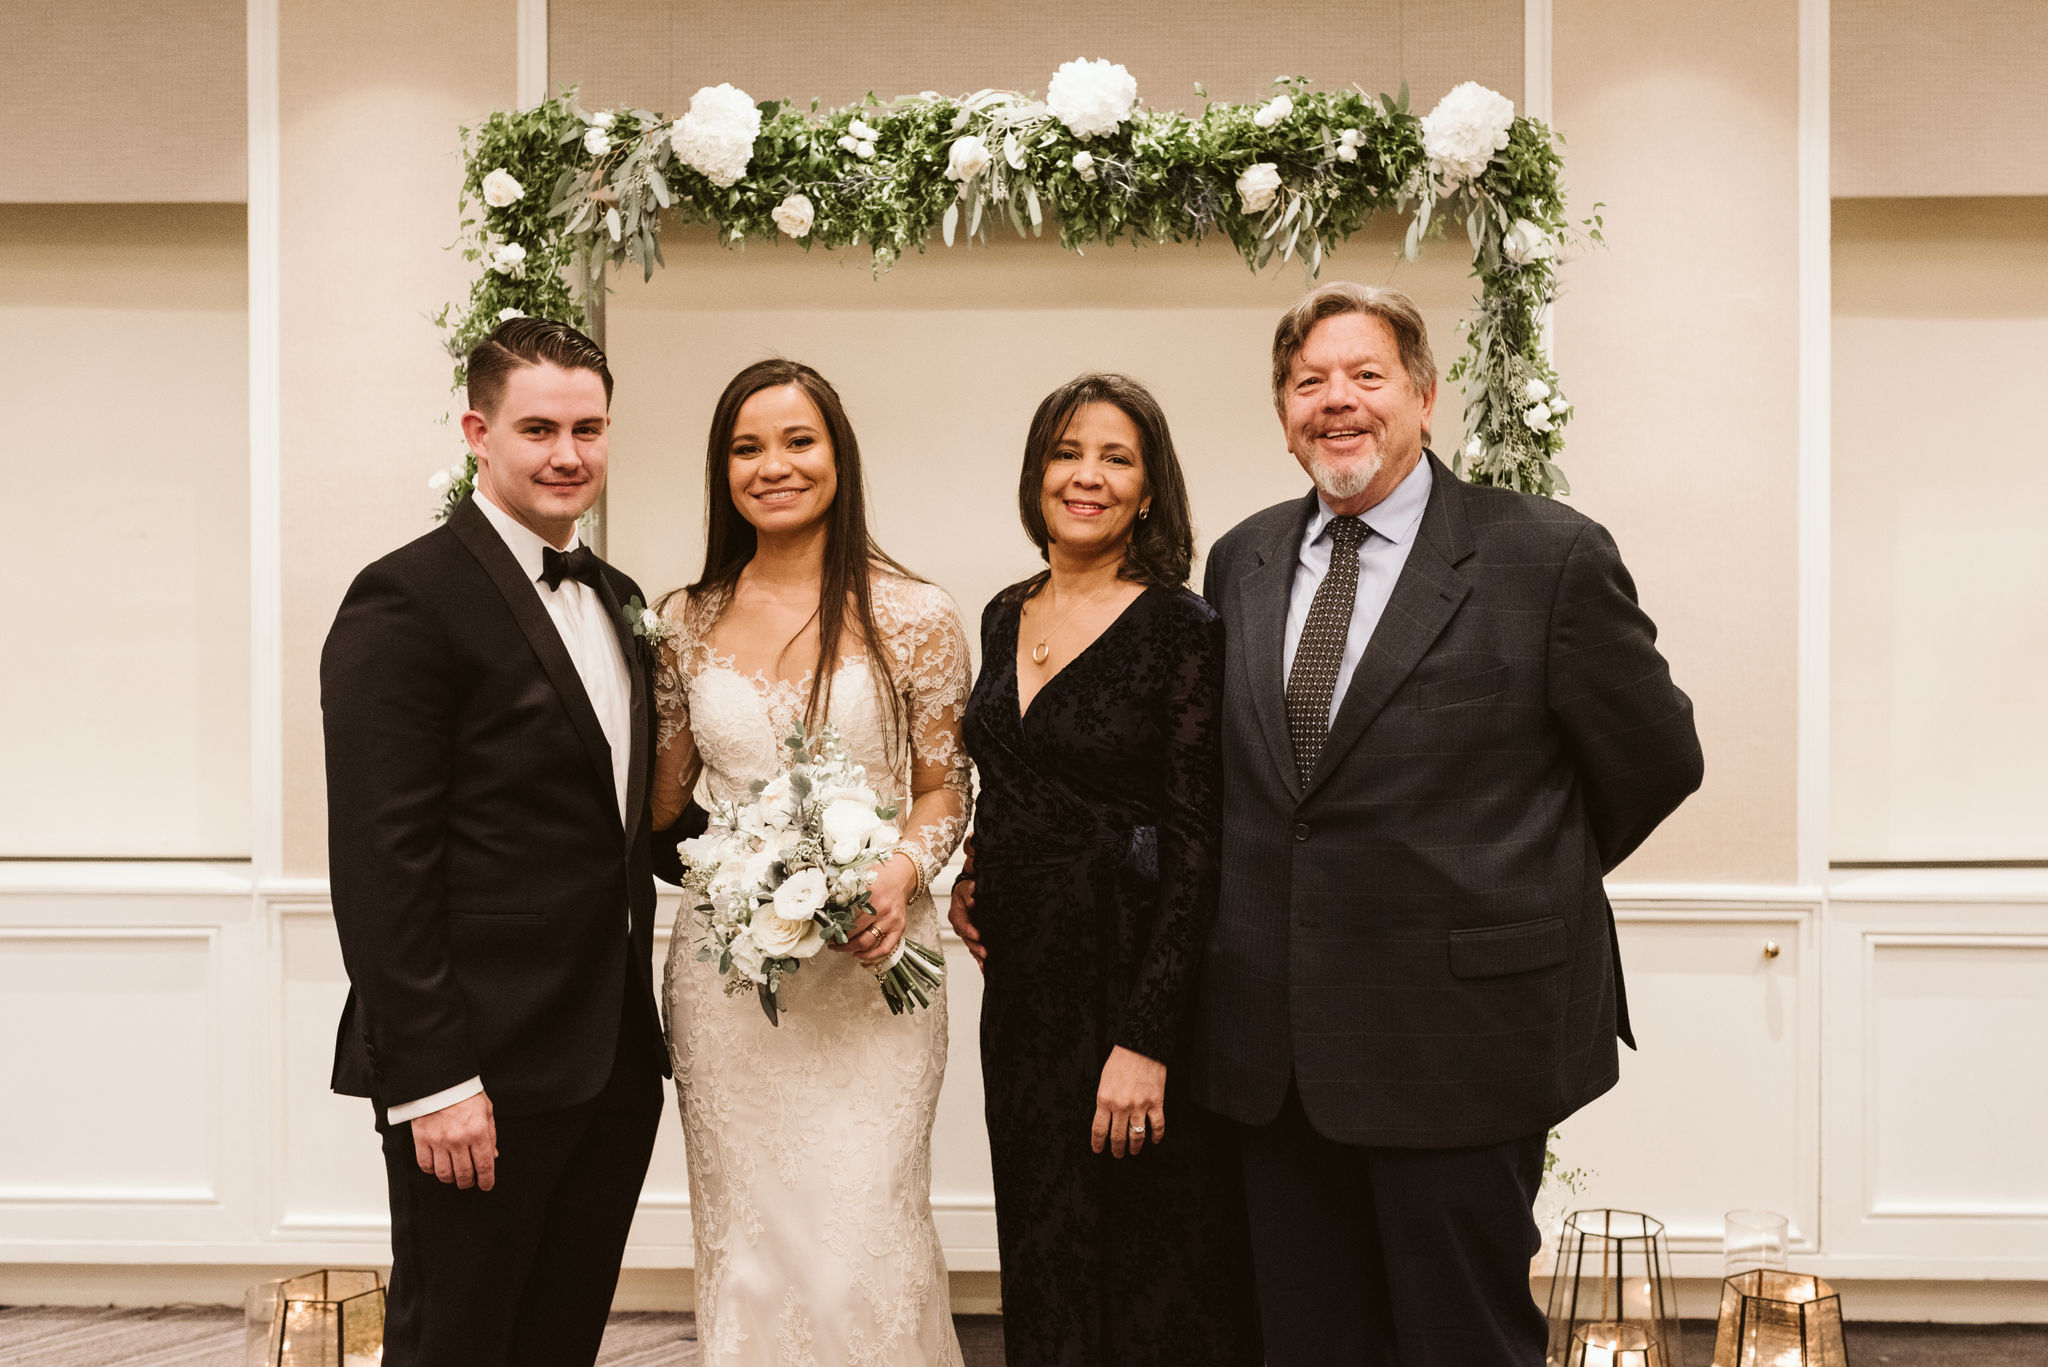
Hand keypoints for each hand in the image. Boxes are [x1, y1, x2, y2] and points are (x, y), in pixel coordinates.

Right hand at [411, 1090, 496, 1189]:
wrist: (440, 1080)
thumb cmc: (465, 1093)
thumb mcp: (486, 1111)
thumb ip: (490, 1135)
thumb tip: (493, 1156)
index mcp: (478, 1132)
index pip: (485, 1165)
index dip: (486, 1180)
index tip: (486, 1185)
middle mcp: (459, 1139)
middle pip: (464, 1174)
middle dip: (469, 1182)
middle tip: (470, 1181)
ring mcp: (439, 1141)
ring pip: (444, 1174)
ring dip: (451, 1179)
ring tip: (454, 1176)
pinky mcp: (422, 1139)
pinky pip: (426, 1165)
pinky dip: (432, 1170)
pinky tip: (438, 1166)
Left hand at [834, 852, 912, 966]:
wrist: (902, 877)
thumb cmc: (879, 877)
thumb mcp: (860, 879)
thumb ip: (846, 892)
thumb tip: (826, 905)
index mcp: (869, 894)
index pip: (846, 915)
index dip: (833, 924)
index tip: (825, 928)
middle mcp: (881, 909)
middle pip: (854, 931)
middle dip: (838, 938)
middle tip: (829, 939)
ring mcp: (891, 920)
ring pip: (866, 942)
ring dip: (849, 948)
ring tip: (839, 947)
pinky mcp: (899, 928)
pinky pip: (884, 948)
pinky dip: (870, 955)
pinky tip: (858, 955)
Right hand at [948, 836, 983, 968]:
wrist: (981, 880)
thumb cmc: (976, 879)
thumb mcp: (972, 878)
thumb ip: (971, 885)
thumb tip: (973, 897)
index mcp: (959, 903)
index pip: (960, 918)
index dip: (968, 928)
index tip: (978, 935)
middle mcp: (961, 916)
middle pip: (964, 934)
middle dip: (974, 945)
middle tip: (985, 952)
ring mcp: (968, 924)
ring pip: (970, 942)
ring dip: (977, 953)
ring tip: (986, 962)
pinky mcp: (976, 931)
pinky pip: (975, 945)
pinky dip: (979, 957)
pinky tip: (986, 967)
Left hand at [1091, 1046, 1165, 1158]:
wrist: (1141, 1046)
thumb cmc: (1120, 1060)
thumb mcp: (1104, 1080)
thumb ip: (1105, 1100)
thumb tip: (1106, 1117)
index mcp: (1105, 1099)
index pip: (1099, 1129)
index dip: (1098, 1143)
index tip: (1098, 1150)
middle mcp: (1121, 1106)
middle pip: (1118, 1136)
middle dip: (1117, 1149)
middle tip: (1117, 1154)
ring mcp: (1140, 1105)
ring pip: (1137, 1135)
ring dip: (1135, 1147)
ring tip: (1134, 1151)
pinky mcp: (1156, 1102)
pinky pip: (1158, 1125)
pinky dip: (1156, 1136)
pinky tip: (1154, 1141)